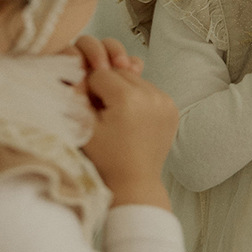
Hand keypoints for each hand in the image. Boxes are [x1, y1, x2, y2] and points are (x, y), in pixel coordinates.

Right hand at [78, 37, 177, 208]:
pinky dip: (138, 96)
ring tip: (118, 112)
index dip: (89, 88)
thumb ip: (79, 93)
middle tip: (102, 107)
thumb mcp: (83, 125)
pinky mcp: (172, 106)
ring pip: (134, 78)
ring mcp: (165, 100)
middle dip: (107, 84)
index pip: (99, 73)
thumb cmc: (105, 157)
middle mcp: (150, 94)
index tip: (90, 106)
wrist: (135, 181)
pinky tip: (132, 115)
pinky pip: (149, 89)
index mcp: (127, 98)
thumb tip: (81, 69)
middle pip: (119, 72)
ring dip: (123, 88)